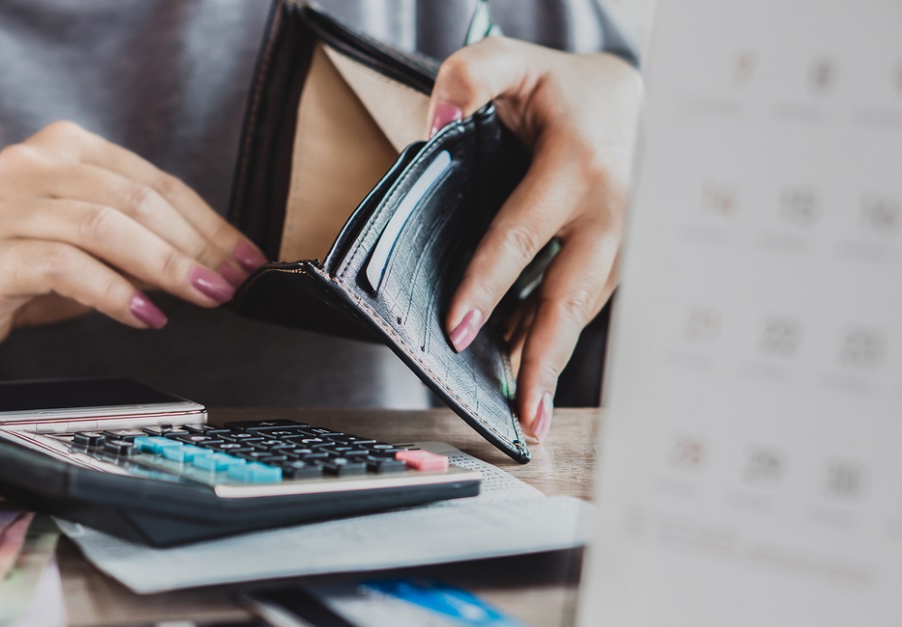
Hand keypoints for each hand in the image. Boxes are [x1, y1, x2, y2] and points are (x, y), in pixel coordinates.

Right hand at [0, 121, 267, 360]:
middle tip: (230, 283)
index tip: (245, 259)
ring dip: (165, 266)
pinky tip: (144, 315)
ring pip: (105, 226)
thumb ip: (140, 240)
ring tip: (201, 296)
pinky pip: (65, 266)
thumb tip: (215, 263)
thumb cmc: (19, 267)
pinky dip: (114, 293)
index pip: (155, 182)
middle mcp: (33, 164)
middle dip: (196, 245)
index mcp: (65, 148)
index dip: (209, 223)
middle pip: (136, 199)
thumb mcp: (87, 244)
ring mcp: (7, 206)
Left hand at [427, 38, 642, 441]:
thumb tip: (433, 121)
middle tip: (523, 416)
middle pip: (571, 296)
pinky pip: (584, 303)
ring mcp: (623, 239)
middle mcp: (610, 210)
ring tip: (522, 409)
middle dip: (544, 359)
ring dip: (549, 358)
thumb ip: (470, 75)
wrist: (631, 96)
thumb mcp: (513, 60)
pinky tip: (526, 364)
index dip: (488, 283)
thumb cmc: (562, 87)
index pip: (522, 234)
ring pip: (581, 309)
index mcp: (579, 165)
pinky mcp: (622, 257)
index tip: (459, 328)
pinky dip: (555, 334)